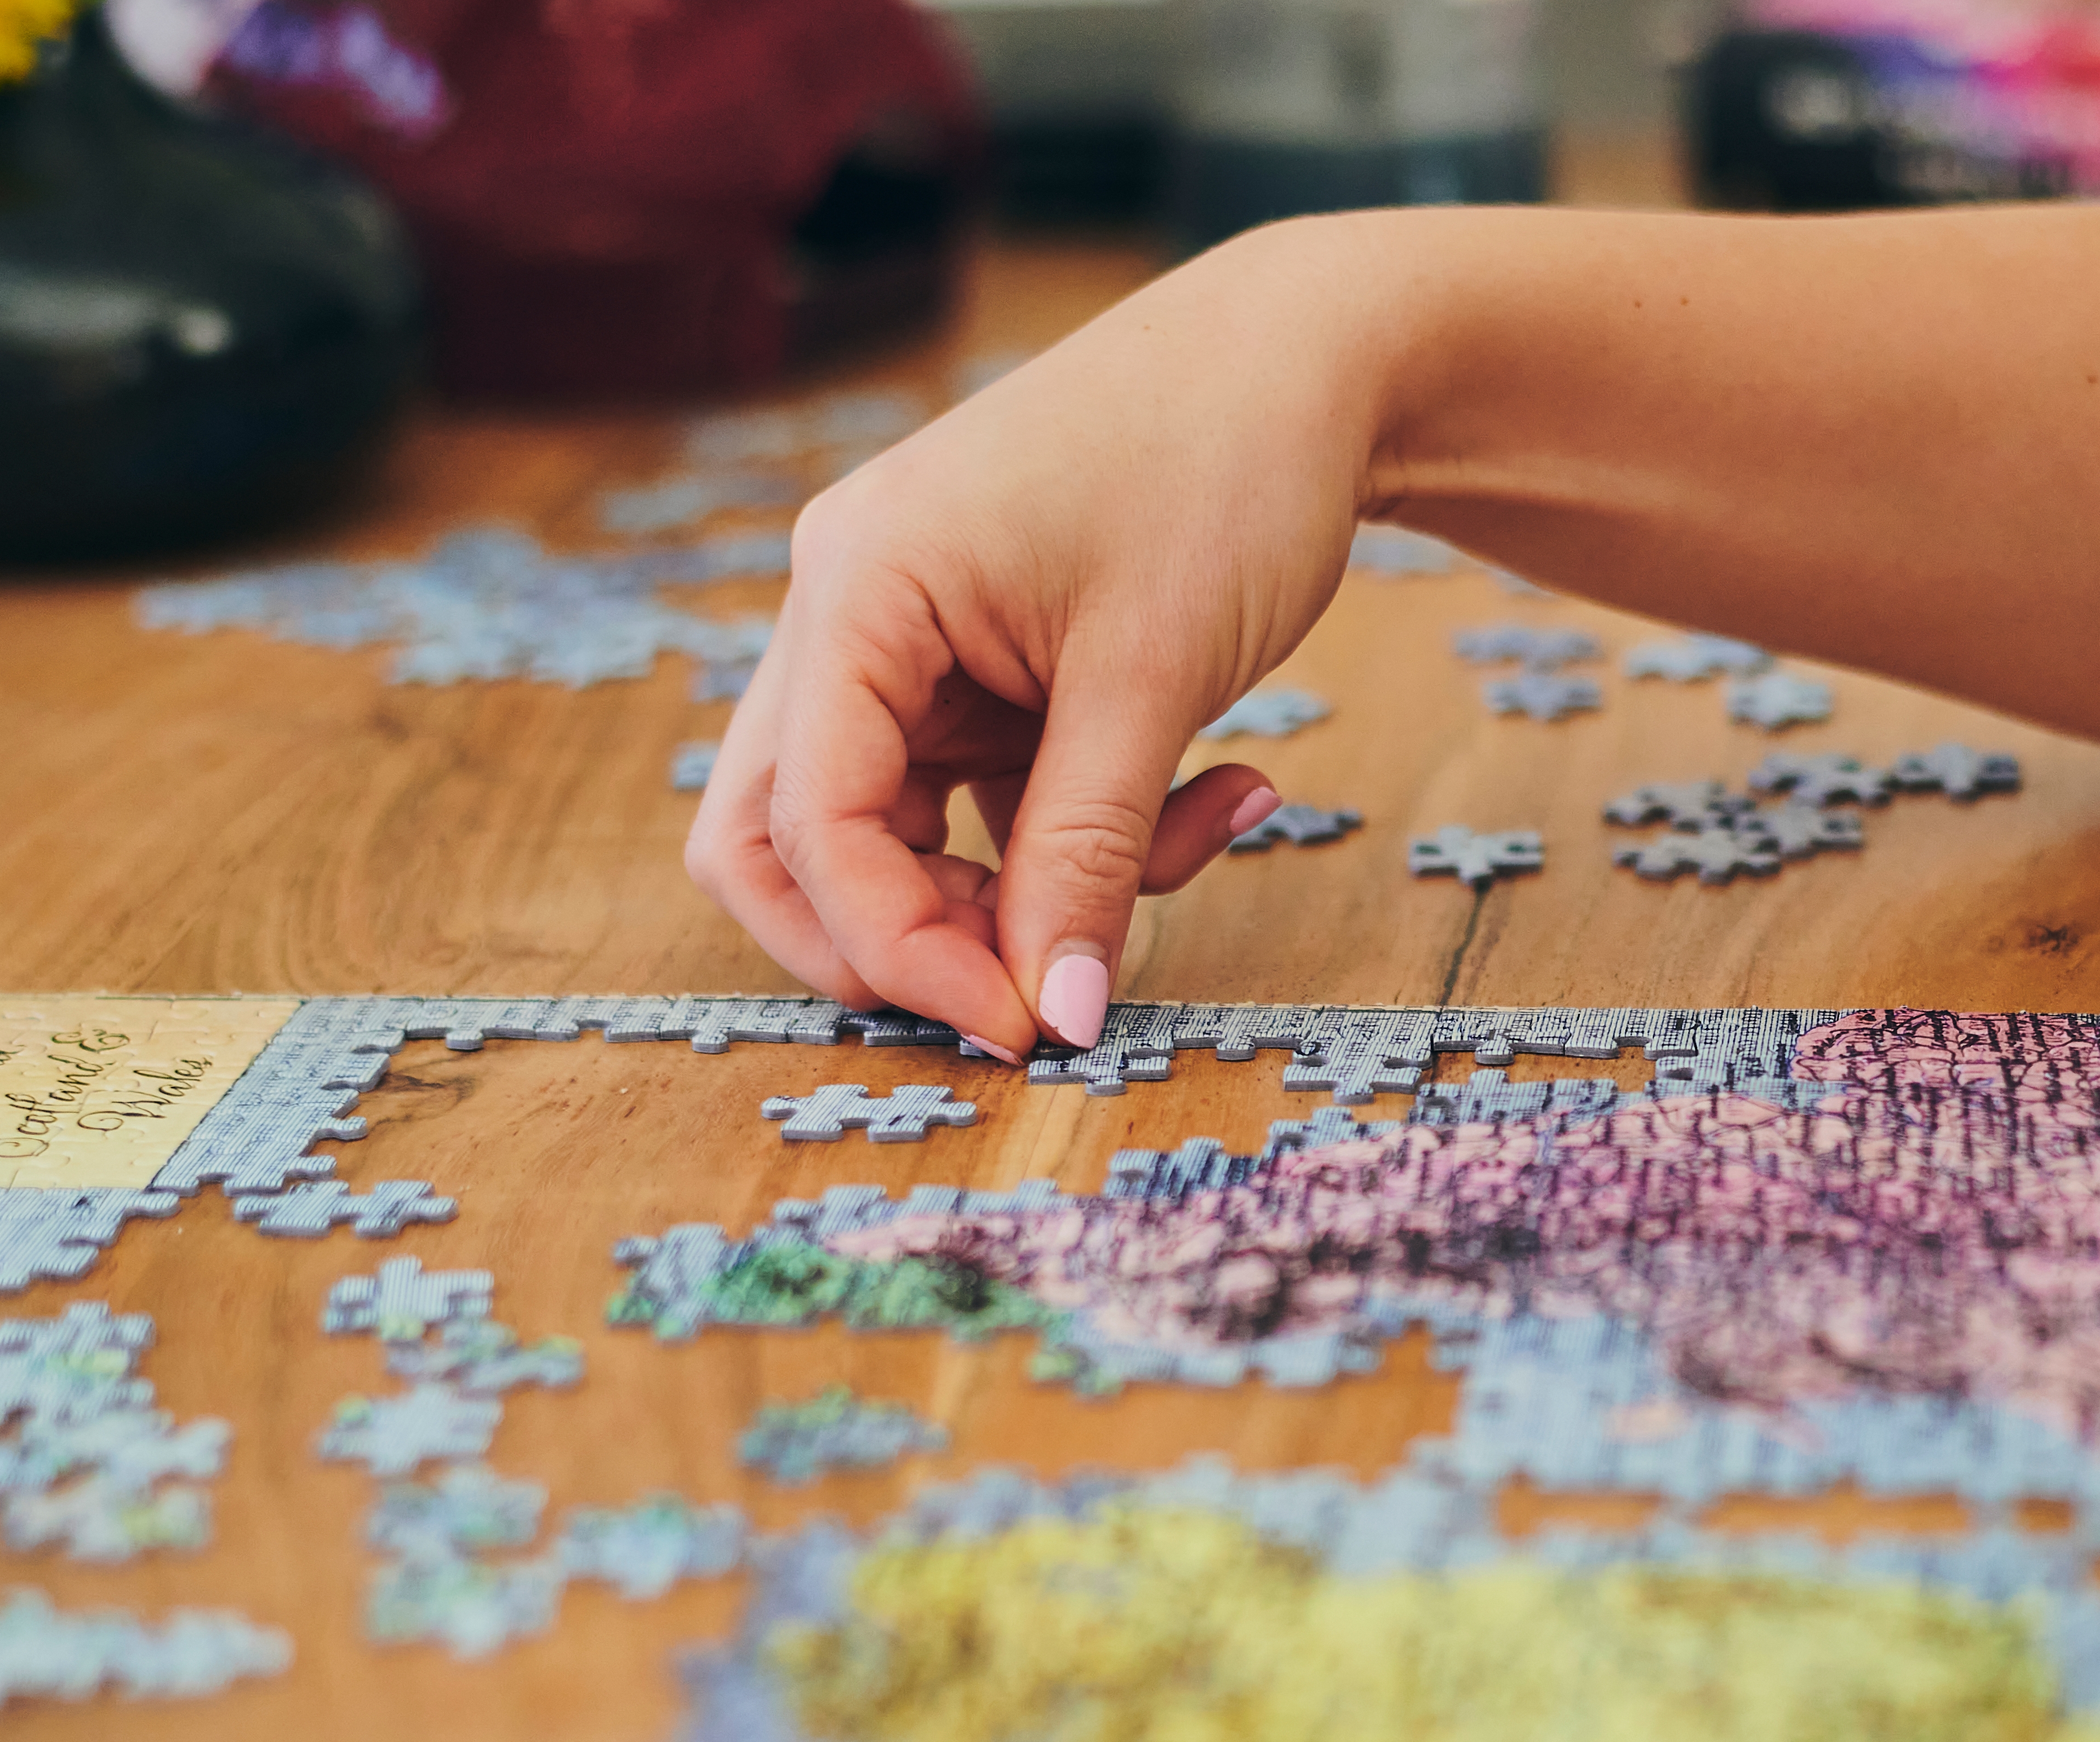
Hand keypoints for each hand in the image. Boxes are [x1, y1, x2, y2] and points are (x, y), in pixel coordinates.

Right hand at [683, 225, 1393, 1054]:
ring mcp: (911, 640)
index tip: (1018, 1026)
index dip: (898, 951)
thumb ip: (1086, 856)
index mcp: (856, 591)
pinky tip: (1229, 792)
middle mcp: (851, 612)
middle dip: (901, 940)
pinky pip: (996, 802)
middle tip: (1029, 999)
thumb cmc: (1222, 471)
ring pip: (906, 834)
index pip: (810, 825)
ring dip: (1027, 887)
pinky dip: (1091, 834)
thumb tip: (1052, 1015)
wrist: (1309, 357)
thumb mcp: (1152, 681)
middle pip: (790, 840)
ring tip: (1195, 834)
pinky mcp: (983, 667)